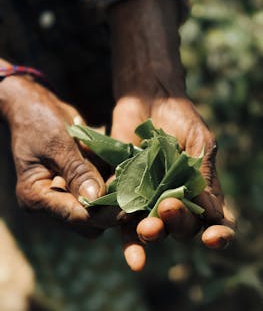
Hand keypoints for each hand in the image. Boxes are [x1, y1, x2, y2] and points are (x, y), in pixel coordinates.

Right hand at [0, 72, 121, 236]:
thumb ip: (77, 171)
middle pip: (85, 222)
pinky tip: (124, 177)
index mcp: (35, 196)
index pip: (72, 215)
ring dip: (113, 201)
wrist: (35, 108)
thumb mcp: (58, 143)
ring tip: (132, 187)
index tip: (128, 208)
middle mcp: (48, 202)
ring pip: (94, 213)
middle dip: (109, 211)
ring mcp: (62, 195)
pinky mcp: (75, 186)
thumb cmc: (40, 121)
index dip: (101, 215)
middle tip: (133, 196)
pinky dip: (110, 188)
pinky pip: (97, 196)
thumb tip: (95, 198)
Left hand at [111, 95, 235, 269]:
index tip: (214, 238)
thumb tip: (213, 213)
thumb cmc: (181, 119)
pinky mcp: (121, 189)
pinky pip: (118, 212)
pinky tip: (118, 222)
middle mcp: (174, 200)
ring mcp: (147, 198)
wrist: (149, 98)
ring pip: (150, 227)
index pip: (215, 222)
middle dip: (178, 223)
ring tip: (147, 228)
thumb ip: (205, 175)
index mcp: (200, 192)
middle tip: (170, 206)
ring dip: (150, 234)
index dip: (219, 235)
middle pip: (180, 227)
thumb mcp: (200, 143)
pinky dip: (117, 220)